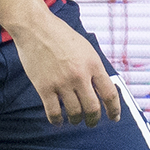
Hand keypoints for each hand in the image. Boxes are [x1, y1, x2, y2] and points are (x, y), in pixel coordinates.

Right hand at [9, 11, 122, 126]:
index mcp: (93, 64)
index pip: (110, 94)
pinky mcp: (44, 87)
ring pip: (74, 113)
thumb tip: (102, 89)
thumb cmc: (61, 35)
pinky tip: (58, 121)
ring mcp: (61, 82)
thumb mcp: (86, 48)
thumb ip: (94, 68)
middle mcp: (79, 75)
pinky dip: (57, 121)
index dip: (114, 109)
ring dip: (76, 119)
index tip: (114, 118)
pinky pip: (54, 112)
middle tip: (91, 122)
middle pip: (93, 108)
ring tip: (74, 119)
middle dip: (93, 119)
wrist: (35, 27)